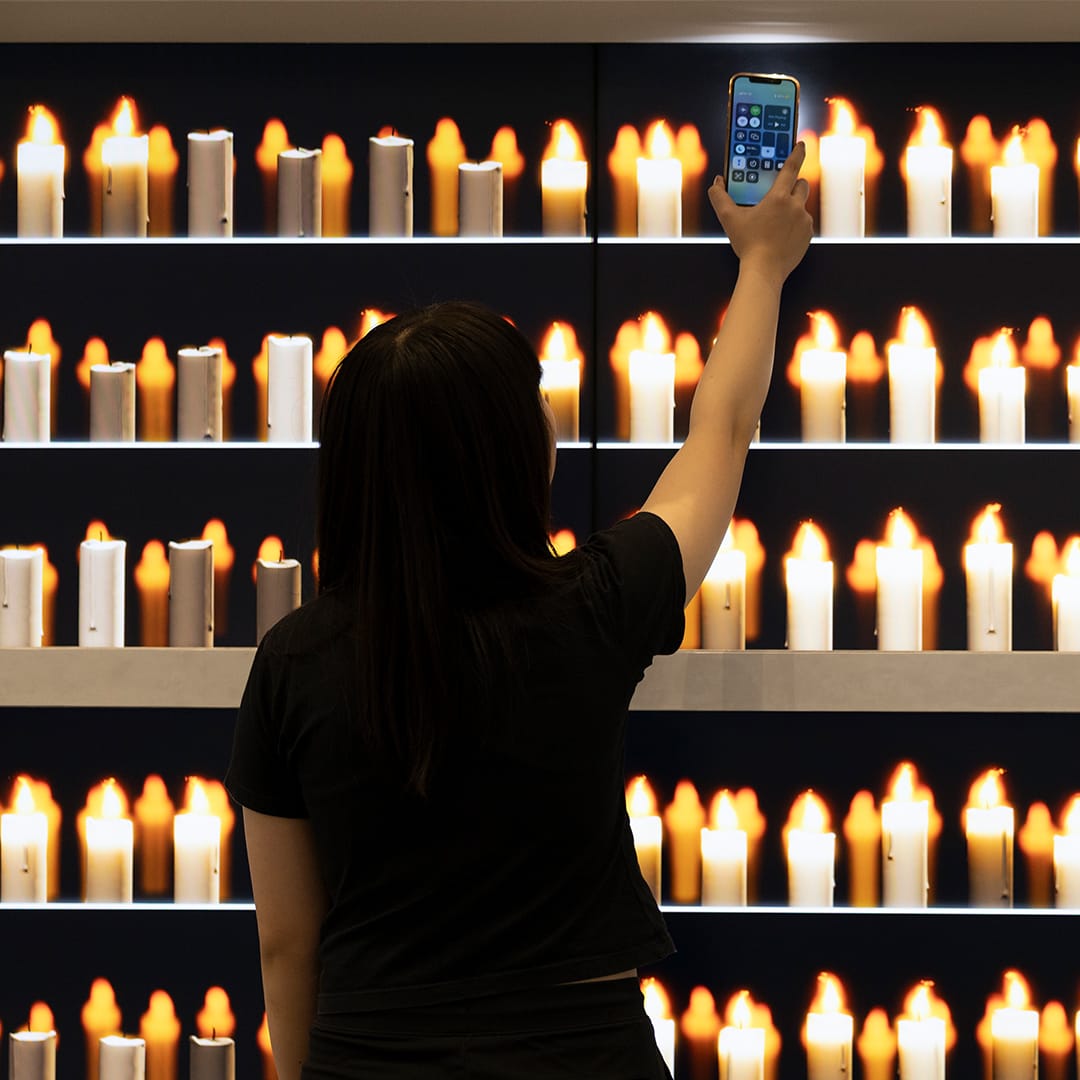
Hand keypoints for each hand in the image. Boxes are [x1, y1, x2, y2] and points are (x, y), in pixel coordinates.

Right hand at [708, 143, 812, 285]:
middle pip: (801, 184)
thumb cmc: (747, 244)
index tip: (801, 145)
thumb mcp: (729, 219)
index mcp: (778, 198)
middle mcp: (795, 206)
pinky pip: (804, 223)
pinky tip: (782, 235)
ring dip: (792, 208)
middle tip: (780, 192)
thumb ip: (719, 198)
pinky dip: (795, 225)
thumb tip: (716, 183)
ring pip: (801, 206)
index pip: (791, 168)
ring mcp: (804, 221)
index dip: (796, 153)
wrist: (764, 271)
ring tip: (776, 222)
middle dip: (793, 185)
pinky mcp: (808, 235)